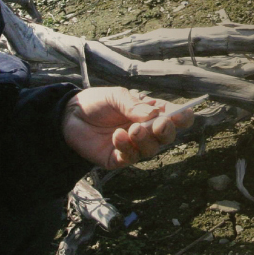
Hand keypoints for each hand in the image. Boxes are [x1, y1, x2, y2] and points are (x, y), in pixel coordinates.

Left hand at [62, 86, 194, 169]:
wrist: (69, 115)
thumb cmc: (97, 102)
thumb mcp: (116, 96)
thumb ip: (134, 105)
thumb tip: (156, 114)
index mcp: (148, 113)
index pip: (173, 117)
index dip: (182, 117)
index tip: (184, 115)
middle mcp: (145, 131)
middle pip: (166, 136)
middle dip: (166, 131)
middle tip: (158, 124)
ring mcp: (133, 146)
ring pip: (151, 149)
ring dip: (144, 139)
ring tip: (132, 129)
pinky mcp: (118, 158)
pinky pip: (130, 158)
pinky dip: (126, 147)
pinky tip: (118, 137)